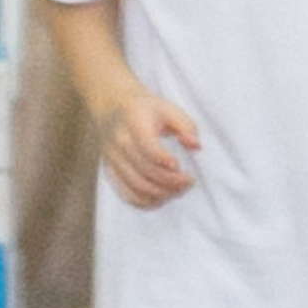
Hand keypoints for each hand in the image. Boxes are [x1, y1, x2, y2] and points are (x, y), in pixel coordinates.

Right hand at [97, 87, 200, 206]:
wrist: (112, 107)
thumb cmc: (145, 109)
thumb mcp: (168, 108)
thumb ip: (186, 125)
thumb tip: (196, 146)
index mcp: (134, 123)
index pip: (146, 145)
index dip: (162, 159)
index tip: (179, 166)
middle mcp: (120, 142)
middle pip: (143, 168)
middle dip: (169, 180)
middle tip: (188, 181)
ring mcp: (113, 158)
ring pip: (135, 184)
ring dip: (160, 192)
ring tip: (179, 190)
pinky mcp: (111, 170)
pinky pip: (126, 192)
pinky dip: (144, 200)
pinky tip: (161, 197)